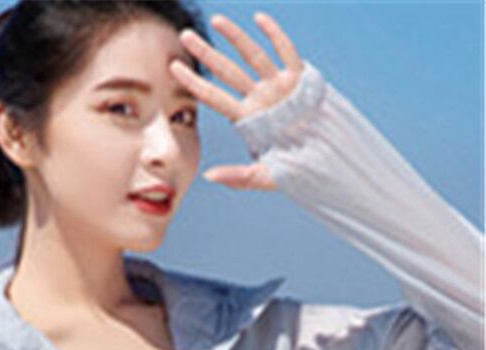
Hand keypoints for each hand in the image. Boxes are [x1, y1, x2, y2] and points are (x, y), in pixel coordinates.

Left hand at [169, 10, 304, 191]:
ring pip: (253, 56)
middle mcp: (259, 99)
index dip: (194, 83)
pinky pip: (286, 53)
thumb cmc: (296, 171)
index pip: (215, 98)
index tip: (173, 68)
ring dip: (236, 37)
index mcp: (247, 120)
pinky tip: (260, 19)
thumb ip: (238, 177)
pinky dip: (275, 36)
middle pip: (227, 72)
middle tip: (185, 36)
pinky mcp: (299, 80)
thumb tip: (207, 176)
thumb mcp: (264, 176)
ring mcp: (278, 87)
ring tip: (215, 20)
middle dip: (206, 54)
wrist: (328, 161)